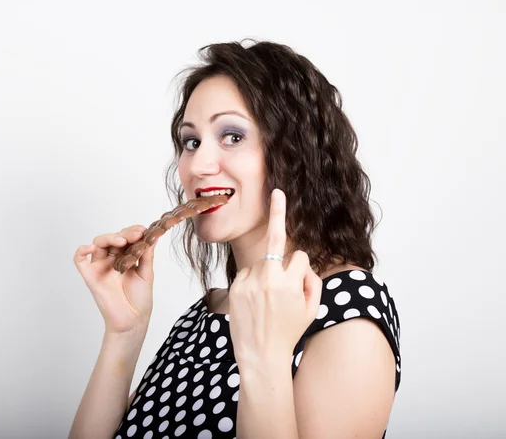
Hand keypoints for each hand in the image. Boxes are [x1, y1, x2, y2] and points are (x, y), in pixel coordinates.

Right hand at [73, 224, 157, 334]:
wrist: (133, 320)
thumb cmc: (139, 299)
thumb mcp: (147, 273)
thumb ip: (147, 255)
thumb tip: (152, 236)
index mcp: (125, 258)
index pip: (126, 238)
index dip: (133, 232)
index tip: (144, 230)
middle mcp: (111, 260)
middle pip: (113, 238)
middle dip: (125, 234)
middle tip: (136, 235)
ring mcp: (100, 267)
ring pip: (98, 244)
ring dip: (109, 238)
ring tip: (122, 241)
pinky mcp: (90, 276)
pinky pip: (80, 260)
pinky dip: (82, 251)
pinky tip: (91, 248)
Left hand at [228, 189, 322, 368]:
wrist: (260, 355)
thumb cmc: (289, 333)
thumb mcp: (312, 310)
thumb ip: (313, 282)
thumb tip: (304, 264)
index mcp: (290, 283)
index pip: (299, 257)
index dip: (302, 268)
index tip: (298, 256)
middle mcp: (268, 279)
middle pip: (276, 243)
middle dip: (278, 214)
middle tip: (277, 193)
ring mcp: (249, 282)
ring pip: (261, 262)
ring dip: (266, 273)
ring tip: (266, 302)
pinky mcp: (234, 287)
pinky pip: (246, 273)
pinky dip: (252, 282)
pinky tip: (254, 303)